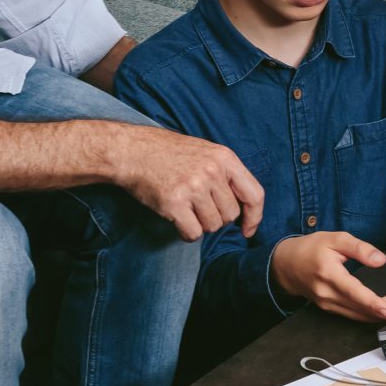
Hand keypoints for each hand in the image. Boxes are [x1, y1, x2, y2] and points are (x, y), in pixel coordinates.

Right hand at [108, 125, 264, 241]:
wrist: (131, 151)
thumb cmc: (167, 153)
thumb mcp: (205, 152)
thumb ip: (226, 174)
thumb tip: (244, 207)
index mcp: (224, 158)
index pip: (254, 194)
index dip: (254, 217)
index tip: (247, 230)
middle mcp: (212, 172)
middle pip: (230, 215)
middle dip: (217, 217)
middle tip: (198, 206)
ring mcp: (193, 187)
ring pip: (212, 226)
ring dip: (200, 224)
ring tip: (186, 208)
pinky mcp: (174, 202)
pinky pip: (193, 233)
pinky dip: (186, 233)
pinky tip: (177, 219)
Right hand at [271, 233, 385, 321]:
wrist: (286, 264)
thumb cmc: (310, 249)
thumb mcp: (336, 239)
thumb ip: (360, 248)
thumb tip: (380, 260)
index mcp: (329, 275)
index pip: (356, 294)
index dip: (375, 304)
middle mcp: (327, 294)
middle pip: (360, 309)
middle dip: (384, 313)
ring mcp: (327, 304)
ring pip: (356, 314)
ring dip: (378, 314)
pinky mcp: (328, 307)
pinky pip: (351, 314)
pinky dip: (367, 313)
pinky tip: (380, 308)